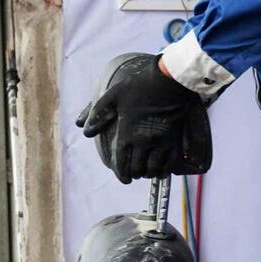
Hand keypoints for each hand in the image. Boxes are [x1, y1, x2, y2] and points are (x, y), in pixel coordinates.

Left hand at [76, 53, 211, 182]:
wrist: (169, 82)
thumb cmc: (139, 87)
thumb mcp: (113, 97)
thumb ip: (98, 114)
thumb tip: (86, 131)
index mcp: (128, 134)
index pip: (122, 163)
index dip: (122, 174)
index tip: (123, 179)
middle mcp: (144, 142)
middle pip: (138, 169)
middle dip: (134, 174)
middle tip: (133, 173)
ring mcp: (161, 143)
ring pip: (154, 169)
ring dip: (148, 173)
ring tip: (146, 171)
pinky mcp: (174, 140)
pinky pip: (170, 163)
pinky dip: (164, 170)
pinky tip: (161, 170)